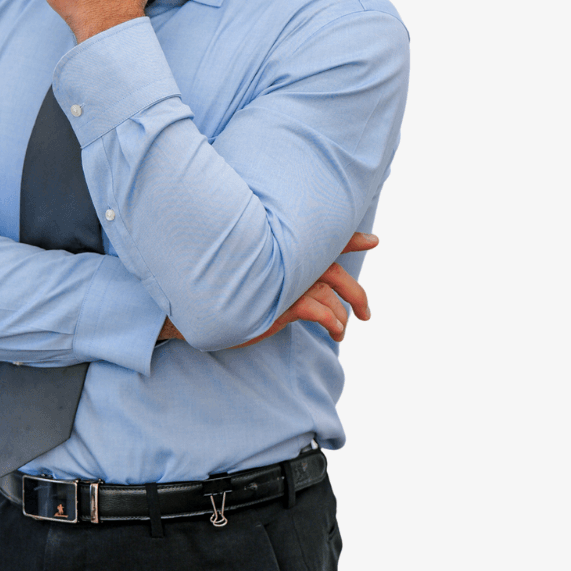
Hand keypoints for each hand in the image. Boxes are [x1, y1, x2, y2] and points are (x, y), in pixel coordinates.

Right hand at [156, 232, 378, 346]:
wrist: (196, 304)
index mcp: (282, 248)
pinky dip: (332, 321)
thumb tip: (294, 280)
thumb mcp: (251, 274)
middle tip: (367, 313)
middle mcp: (288, 260)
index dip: (350, 239)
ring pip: (331, 296)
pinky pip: (320, 312)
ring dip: (342, 315)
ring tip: (342, 331)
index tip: (374, 241)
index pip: (324, 240)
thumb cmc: (219, 286)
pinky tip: (334, 331)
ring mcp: (286, 280)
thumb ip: (275, 269)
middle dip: (356, 293)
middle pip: (336, 273)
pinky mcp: (282, 303)